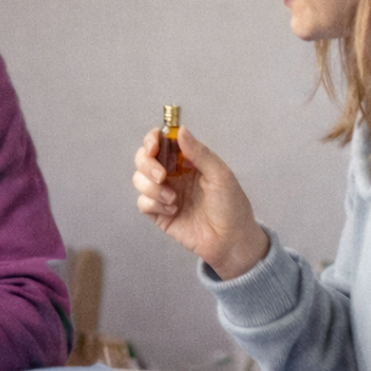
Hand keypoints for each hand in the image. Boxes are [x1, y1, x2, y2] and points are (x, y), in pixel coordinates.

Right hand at [132, 126, 270, 279]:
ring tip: (173, 199)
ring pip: (139, 180)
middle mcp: (173, 175)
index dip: (152, 140)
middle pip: (143, 159)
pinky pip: (143, 203)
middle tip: (162, 176)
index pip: (162, 143)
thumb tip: (181, 130)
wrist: (231, 240)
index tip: (153, 145)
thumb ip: (199, 152)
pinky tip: (173, 210)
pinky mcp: (159, 214)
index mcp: (187, 161)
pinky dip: (154, 204)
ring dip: (151, 188)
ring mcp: (164, 194)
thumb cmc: (231, 205)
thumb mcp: (220, 174)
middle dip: (147, 164)